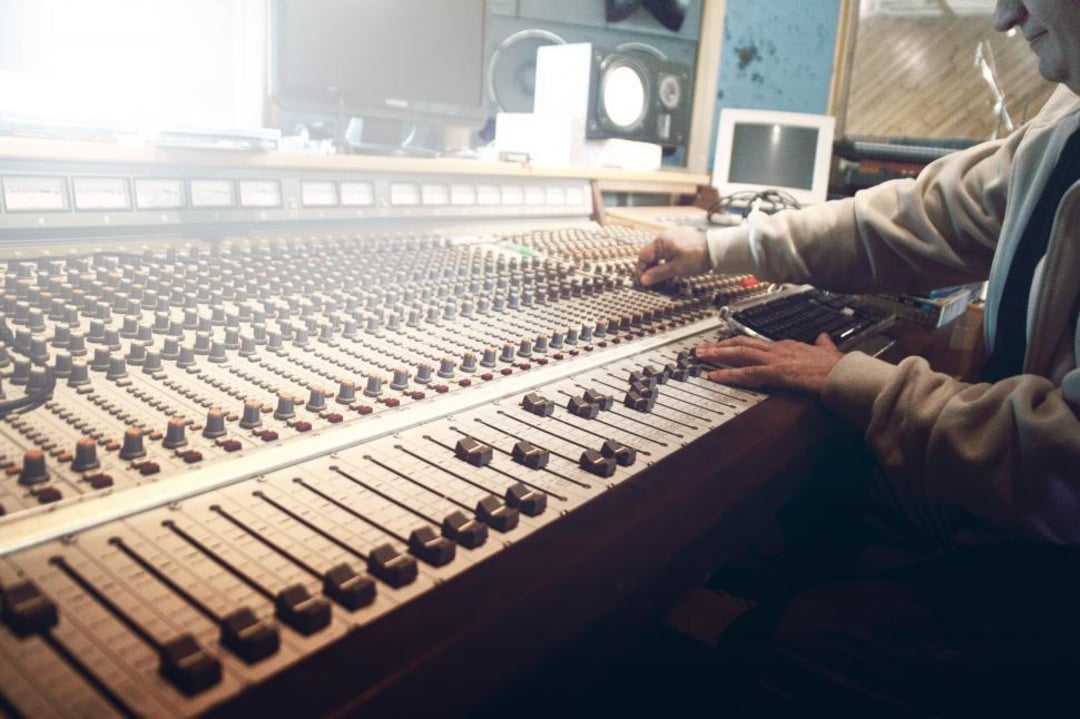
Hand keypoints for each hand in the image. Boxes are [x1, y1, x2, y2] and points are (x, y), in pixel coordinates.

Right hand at [636, 227, 708, 285]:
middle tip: (650, 281)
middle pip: (649, 253)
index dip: (641, 270)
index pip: (643, 257)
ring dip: (656, 263)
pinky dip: (664, 258)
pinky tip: (669, 266)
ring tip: (660, 275)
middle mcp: (664, 236)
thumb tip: (644, 280)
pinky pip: (666, 248)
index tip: (643, 282)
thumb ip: (658, 274)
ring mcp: (672, 235)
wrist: (716, 248)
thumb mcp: (676, 268)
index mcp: (661, 242)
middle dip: (648, 267)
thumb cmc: (698, 257)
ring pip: (657, 251)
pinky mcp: (679, 237)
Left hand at [694, 333, 842, 397]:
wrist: (847, 374)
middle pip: (743, 343)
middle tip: (701, 348)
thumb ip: (822, 344)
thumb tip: (822, 338)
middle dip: (720, 345)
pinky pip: (748, 373)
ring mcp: (777, 360)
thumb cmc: (840, 367)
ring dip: (718, 355)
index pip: (757, 343)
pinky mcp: (778, 373)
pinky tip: (715, 376)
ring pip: (740, 354)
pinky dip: (729, 374)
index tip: (724, 344)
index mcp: (788, 346)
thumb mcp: (829, 351)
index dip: (738, 343)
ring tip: (700, 356)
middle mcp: (779, 349)